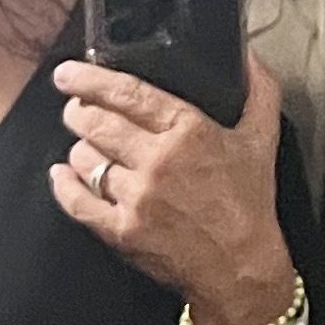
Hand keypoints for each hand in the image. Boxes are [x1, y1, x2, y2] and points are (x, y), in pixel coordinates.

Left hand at [53, 54, 295, 324]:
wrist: (241, 268)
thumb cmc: (250, 203)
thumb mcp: (262, 140)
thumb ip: (259, 92)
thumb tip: (249, 56)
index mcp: (188, 131)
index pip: (128, 93)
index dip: (91, 80)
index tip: (69, 73)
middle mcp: (157, 160)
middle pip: (97, 123)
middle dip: (78, 111)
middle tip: (75, 109)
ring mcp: (136, 197)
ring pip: (85, 158)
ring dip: (79, 147)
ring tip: (84, 144)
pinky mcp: (121, 230)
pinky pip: (77, 201)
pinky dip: (64, 184)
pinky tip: (62, 174)